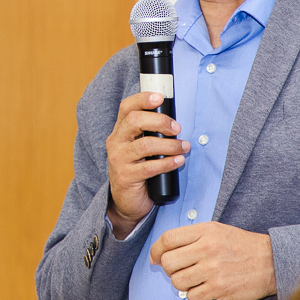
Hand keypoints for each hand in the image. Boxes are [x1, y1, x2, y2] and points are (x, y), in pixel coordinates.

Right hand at [105, 91, 188, 238]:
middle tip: (177, 128)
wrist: (126, 201)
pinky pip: (149, 167)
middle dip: (160, 121)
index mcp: (119, 131)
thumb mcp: (140, 147)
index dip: (142, 99)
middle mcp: (116, 142)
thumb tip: (175, 122)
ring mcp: (119, 160)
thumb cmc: (138, 169)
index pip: (126, 107)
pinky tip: (178, 161)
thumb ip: (150, 133)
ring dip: (169, 145)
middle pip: (134, 121)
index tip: (160, 98)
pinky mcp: (126, 177)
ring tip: (184, 147)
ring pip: (145, 145)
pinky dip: (167, 163)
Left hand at [149, 222, 275, 299]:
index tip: (155, 258)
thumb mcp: (216, 230)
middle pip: (168, 262)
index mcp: (204, 231)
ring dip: (181, 283)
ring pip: (177, 281)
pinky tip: (204, 288)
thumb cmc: (242, 246)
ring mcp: (213, 270)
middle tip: (178, 270)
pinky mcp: (219, 289)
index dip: (155, 250)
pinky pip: (192, 297)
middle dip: (168, 268)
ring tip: (193, 279)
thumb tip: (163, 251)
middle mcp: (207, 249)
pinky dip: (194, 295)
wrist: (271, 261)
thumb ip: (192, 237)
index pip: (167, 239)